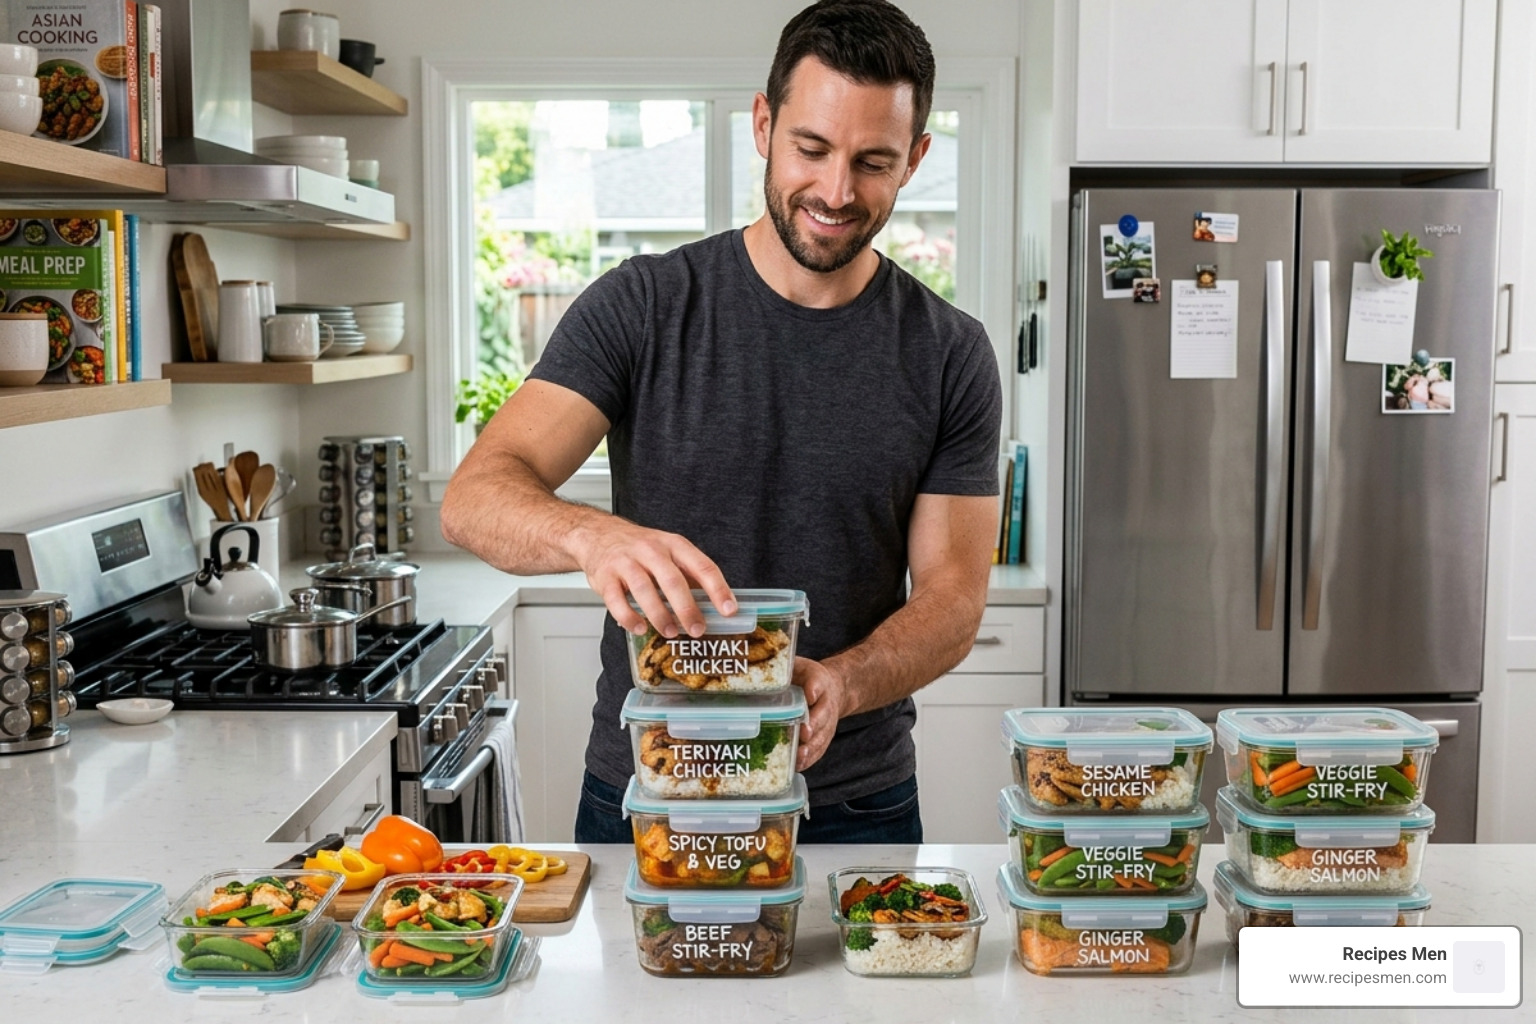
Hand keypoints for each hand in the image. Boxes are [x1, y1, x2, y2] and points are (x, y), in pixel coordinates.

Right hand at [571, 518, 734, 637]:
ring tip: (671, 632)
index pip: (702, 566)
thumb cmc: (639, 548)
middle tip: (697, 629)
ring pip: (644, 590)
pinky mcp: (606, 576)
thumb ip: (689, 576)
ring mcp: (626, 562)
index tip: (729, 609)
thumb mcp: (669, 552)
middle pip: (673, 580)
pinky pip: (617, 600)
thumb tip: (715, 605)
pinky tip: (639, 628)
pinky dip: (629, 617)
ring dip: (660, 615)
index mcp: (674, 545)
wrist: (598, 535)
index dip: (718, 589)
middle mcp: (651, 550)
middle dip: (687, 608)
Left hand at [793, 656, 848, 771]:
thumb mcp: (797, 665)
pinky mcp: (824, 737)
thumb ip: (783, 669)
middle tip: (804, 733)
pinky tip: (799, 765)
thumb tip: (754, 674)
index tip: (810, 696)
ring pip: (822, 735)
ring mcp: (827, 722)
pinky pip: (819, 749)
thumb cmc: (807, 677)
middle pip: (822, 714)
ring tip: (800, 755)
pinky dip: (810, 758)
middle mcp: (827, 703)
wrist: (833, 689)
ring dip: (812, 746)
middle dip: (814, 725)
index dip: (813, 689)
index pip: (817, 683)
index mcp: (819, 680)